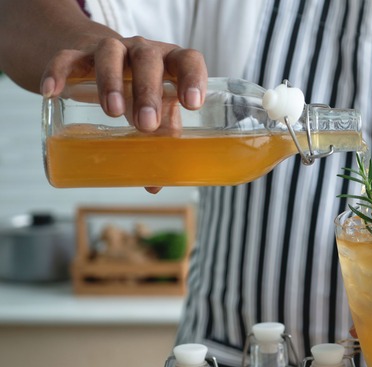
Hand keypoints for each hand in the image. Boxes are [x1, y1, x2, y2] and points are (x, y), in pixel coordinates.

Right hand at [40, 36, 206, 132]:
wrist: (101, 64)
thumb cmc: (141, 95)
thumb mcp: (155, 113)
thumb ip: (160, 142)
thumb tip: (155, 184)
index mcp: (171, 64)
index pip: (188, 60)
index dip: (193, 78)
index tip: (192, 104)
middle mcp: (144, 51)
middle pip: (147, 60)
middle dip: (147, 92)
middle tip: (146, 124)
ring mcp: (112, 50)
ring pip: (110, 53)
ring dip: (112, 81)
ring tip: (113, 112)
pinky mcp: (78, 54)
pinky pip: (66, 58)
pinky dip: (57, 72)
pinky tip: (52, 92)